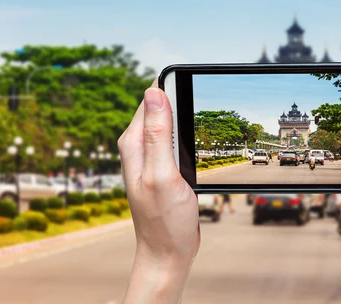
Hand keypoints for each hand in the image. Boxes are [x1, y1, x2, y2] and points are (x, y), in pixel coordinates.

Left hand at [119, 80, 199, 302]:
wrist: (167, 252)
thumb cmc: (164, 220)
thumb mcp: (163, 174)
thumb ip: (158, 134)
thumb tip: (153, 92)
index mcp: (133, 144)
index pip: (150, 98)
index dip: (172, 88)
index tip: (193, 89)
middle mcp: (139, 147)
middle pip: (161, 107)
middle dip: (182, 101)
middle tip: (205, 108)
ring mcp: (151, 157)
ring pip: (171, 123)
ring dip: (188, 119)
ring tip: (206, 124)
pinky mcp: (164, 166)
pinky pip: (176, 140)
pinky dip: (190, 136)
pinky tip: (201, 143)